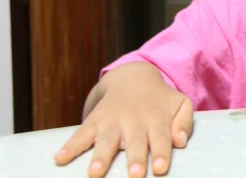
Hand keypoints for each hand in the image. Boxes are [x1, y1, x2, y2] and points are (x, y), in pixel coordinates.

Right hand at [54, 63, 193, 177]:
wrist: (133, 78)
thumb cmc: (160, 100)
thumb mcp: (180, 104)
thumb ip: (185, 122)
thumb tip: (180, 141)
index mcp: (157, 119)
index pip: (161, 138)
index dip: (161, 153)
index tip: (160, 168)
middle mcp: (134, 121)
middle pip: (135, 142)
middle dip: (134, 159)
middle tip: (134, 175)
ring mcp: (113, 121)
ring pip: (106, 139)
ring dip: (101, 156)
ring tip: (95, 173)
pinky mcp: (95, 121)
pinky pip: (81, 133)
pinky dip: (70, 146)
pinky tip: (60, 158)